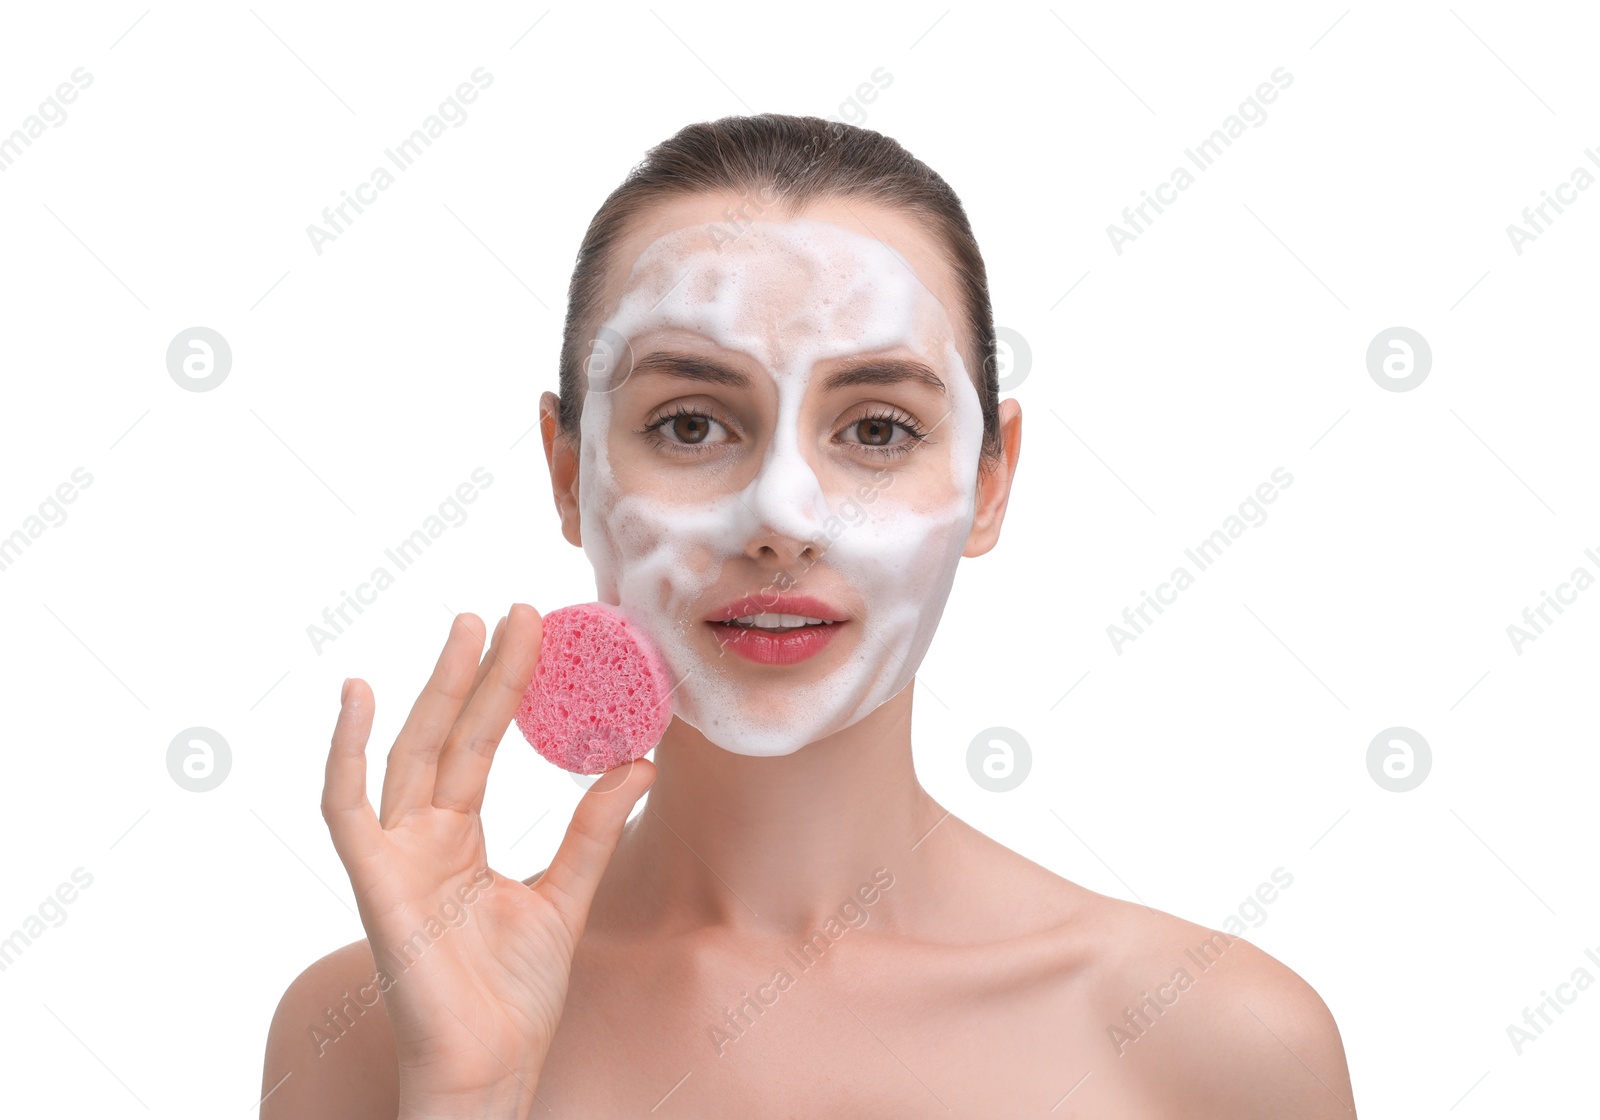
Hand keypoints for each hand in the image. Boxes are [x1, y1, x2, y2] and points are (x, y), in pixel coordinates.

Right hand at [320, 604, 655, 1117]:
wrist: (493, 1065)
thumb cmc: (515, 997)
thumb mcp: (567, 895)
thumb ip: (594, 829)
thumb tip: (638, 763)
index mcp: (458, 839)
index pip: (479, 743)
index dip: (503, 687)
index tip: (535, 633)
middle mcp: (421, 837)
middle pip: (448, 734)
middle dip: (477, 671)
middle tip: (512, 611)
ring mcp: (394, 857)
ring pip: (411, 753)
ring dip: (436, 687)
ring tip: (467, 626)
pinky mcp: (375, 883)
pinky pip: (347, 807)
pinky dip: (346, 751)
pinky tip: (361, 694)